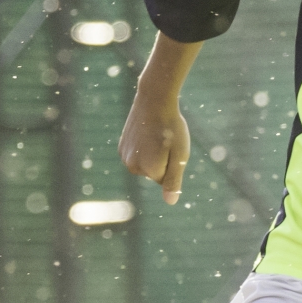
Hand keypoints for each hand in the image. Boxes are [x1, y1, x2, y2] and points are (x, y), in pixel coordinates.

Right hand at [120, 34, 201, 203]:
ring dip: (154, 154)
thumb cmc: (171, 128)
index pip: (166, 180)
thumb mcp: (180, 156)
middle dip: (163, 161)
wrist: (154, 100)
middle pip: (154, 174)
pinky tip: (147, 132)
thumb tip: (170, 202)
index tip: (171, 147)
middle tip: (165, 140)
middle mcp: (132, 166)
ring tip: (156, 136)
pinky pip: (139, 156)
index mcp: (148, 170)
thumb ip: (173, 180)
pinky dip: (145, 147)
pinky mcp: (121, 147)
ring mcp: (124, 156)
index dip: (173, 164)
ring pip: (146, 165)